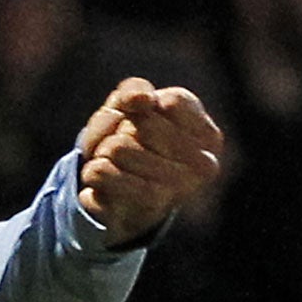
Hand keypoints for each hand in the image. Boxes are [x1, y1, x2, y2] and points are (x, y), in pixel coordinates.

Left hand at [77, 78, 224, 246]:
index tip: (140, 119)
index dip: (141, 105)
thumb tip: (140, 100)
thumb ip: (134, 91)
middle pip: (142, 123)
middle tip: (123, 147)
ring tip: (115, 165)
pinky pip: (101, 172)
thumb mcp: (131, 106)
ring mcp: (176, 191)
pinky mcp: (143, 209)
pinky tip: (105, 182)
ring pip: (118, 147)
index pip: (170, 102)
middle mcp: (203, 166)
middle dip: (119, 130)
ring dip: (103, 152)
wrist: (118, 199)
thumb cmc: (132, 141)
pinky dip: (92, 170)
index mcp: (208, 136)